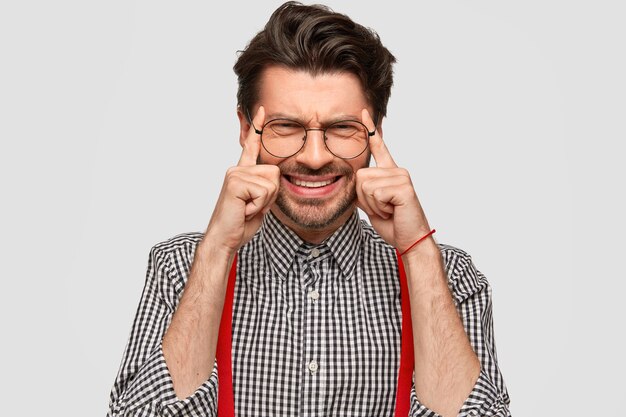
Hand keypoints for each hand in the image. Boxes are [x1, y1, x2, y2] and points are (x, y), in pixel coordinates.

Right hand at [203, 106, 279, 253]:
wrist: (224, 239)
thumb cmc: (240, 224)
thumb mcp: (259, 203)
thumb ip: (266, 188)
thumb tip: (275, 177)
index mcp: (243, 173)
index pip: (251, 147)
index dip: (257, 128)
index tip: (262, 109)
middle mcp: (237, 169)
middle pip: (275, 172)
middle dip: (271, 194)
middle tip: (253, 207)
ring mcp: (235, 174)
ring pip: (271, 182)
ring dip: (264, 202)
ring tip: (247, 209)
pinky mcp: (235, 182)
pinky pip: (263, 191)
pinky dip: (258, 206)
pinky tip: (244, 210)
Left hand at [356, 109, 432, 253]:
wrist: (409, 239)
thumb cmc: (392, 223)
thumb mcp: (372, 204)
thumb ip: (364, 190)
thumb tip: (355, 179)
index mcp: (390, 172)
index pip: (379, 147)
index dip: (370, 130)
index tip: (363, 113)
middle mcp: (397, 170)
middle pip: (360, 175)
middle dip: (364, 198)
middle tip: (382, 208)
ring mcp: (402, 177)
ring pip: (366, 185)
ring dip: (372, 204)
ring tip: (387, 210)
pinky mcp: (404, 187)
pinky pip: (376, 193)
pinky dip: (379, 207)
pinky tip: (392, 211)